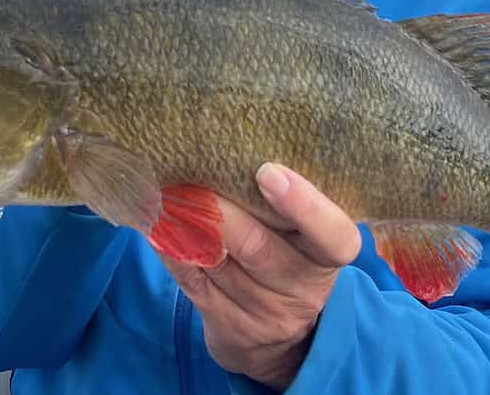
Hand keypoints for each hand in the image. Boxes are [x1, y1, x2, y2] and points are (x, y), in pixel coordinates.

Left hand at [158, 164, 361, 391]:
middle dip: (220, 212)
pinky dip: (170, 247)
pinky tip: (157, 222)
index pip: (332, 235)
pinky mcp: (225, 326)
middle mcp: (301, 288)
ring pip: (216, 263)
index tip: (269, 172)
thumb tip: (237, 149)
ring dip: (185, 223)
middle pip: (258, 247)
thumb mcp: (304, 236)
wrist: (278, 339)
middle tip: (192, 176)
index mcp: (327, 256)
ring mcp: (262, 312)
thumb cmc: (289, 257)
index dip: (304, 205)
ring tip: (166, 190)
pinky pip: (190, 280)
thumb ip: (282, 204)